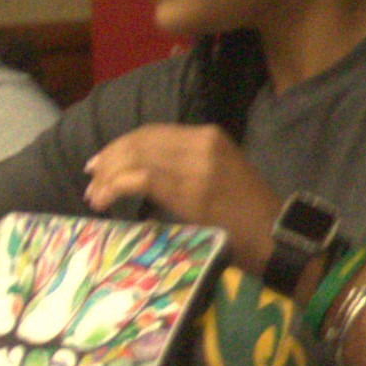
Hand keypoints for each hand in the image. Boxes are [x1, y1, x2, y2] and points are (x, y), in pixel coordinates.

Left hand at [84, 125, 283, 250]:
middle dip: (109, 159)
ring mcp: (194, 166)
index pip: (153, 131)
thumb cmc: (248, 210)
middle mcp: (201, 144)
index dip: (122, 144)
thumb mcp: (221, 171)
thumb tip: (145, 169)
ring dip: (108, 176)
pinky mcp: (187, 191)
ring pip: (136, 159)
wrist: (273, 233)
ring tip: (94, 193)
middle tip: (91, 177)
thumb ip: (188, 162)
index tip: (101, 160)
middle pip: (140, 142)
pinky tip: (104, 200)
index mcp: (211, 135)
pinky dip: (115, 188)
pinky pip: (140, 181)